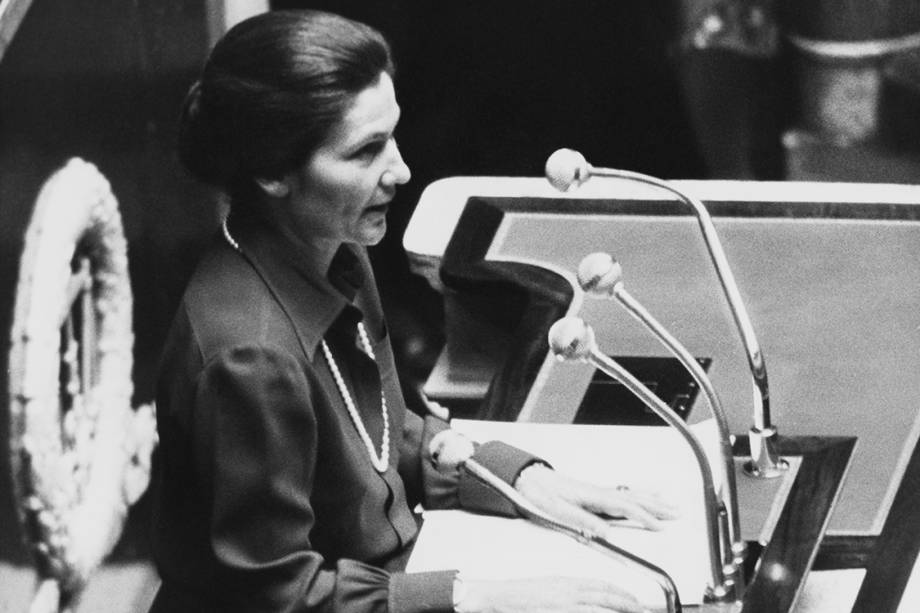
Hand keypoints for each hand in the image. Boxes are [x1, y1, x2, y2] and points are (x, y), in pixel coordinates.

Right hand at [457, 576, 647, 612]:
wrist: (495, 597)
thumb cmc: (518, 594)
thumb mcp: (547, 587)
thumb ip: (567, 592)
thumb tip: (585, 598)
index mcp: (565, 582)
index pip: (600, 585)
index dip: (620, 592)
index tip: (633, 599)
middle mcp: (567, 592)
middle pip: (604, 596)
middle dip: (627, 603)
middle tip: (642, 609)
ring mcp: (562, 604)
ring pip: (598, 607)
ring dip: (616, 610)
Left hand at [513, 464, 678, 535]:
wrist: (529, 478)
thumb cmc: (541, 494)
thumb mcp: (558, 511)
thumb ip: (582, 521)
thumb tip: (605, 532)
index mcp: (593, 496)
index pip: (626, 507)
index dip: (644, 517)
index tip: (660, 526)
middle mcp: (598, 491)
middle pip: (634, 498)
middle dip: (657, 506)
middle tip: (677, 512)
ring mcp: (597, 490)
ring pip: (631, 494)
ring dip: (651, 498)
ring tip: (669, 502)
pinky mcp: (594, 492)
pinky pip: (623, 492)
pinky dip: (638, 492)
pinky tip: (643, 492)